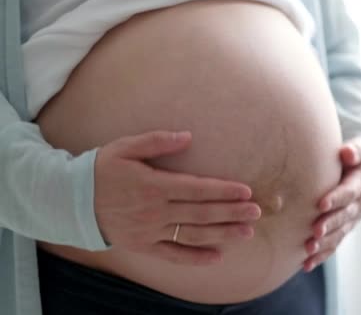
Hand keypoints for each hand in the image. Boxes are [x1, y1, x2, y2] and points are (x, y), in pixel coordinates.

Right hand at [94, 130, 260, 265]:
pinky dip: (195, 258)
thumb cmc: (101, 169)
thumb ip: (157, 141)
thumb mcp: (125, 147)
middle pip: (201, 213)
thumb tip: (188, 136)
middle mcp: (155, 211)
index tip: (246, 191)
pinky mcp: (143, 246)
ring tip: (247, 233)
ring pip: (193, 235)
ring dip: (222, 234)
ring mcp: (150, 231)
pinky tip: (217, 257)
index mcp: (154, 185)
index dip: (223, 191)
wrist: (71, 200)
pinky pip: (173, 255)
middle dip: (232, 212)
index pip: (197, 189)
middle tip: (257, 212)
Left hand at [303, 140, 360, 271]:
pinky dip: (321, 256)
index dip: (337, 198)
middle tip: (315, 231)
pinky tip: (306, 265)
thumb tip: (346, 153)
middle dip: (330, 224)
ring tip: (309, 249)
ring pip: (338, 234)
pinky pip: (333, 244)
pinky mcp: (343, 229)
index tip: (321, 204)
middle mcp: (358, 205)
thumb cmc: (359, 159)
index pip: (349, 192)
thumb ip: (355, 151)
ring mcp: (351, 220)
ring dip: (324, 243)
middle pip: (343, 217)